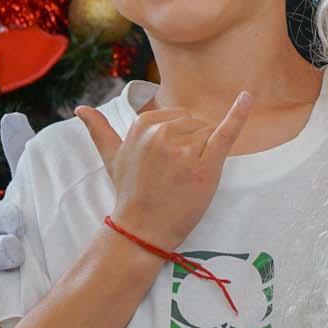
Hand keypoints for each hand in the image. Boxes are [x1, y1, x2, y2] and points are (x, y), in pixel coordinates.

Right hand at [75, 90, 250, 251]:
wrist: (142, 229)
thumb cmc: (129, 193)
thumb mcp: (112, 158)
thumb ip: (98, 130)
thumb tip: (80, 109)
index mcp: (143, 124)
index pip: (178, 117)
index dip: (179, 140)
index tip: (166, 163)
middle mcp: (163, 132)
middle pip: (196, 124)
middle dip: (193, 146)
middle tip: (175, 174)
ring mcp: (185, 148)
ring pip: (209, 135)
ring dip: (205, 154)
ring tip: (185, 179)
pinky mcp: (206, 165)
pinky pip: (226, 134)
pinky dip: (239, 114)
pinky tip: (248, 98)